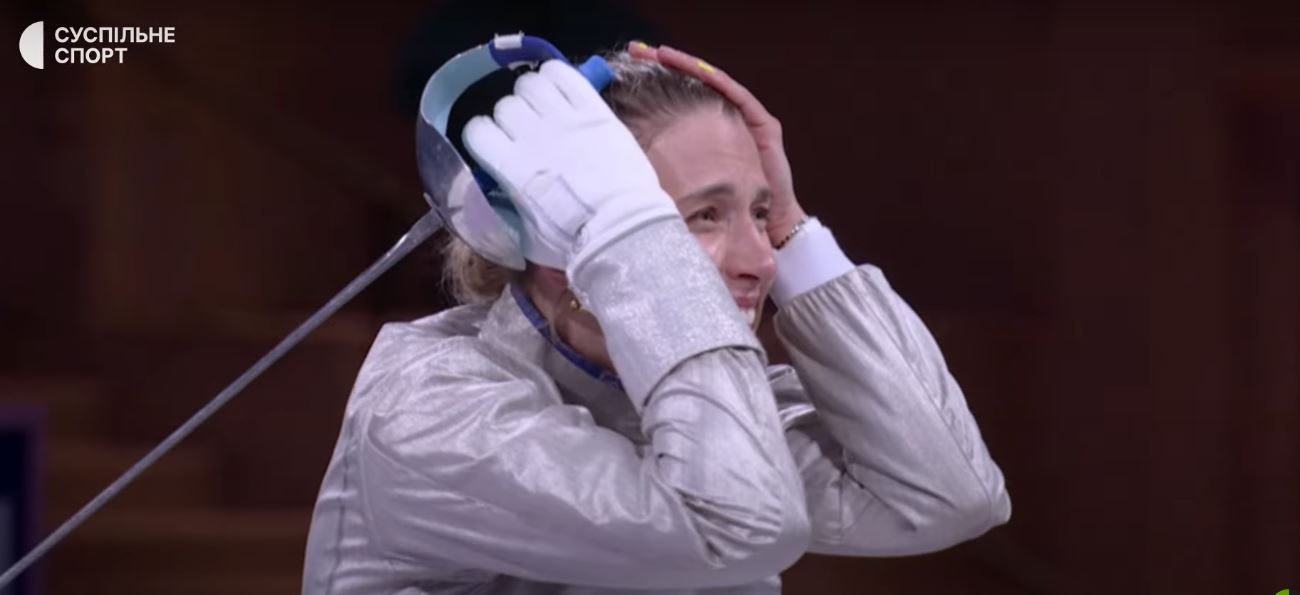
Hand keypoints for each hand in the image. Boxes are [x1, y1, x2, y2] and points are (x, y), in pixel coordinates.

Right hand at [464, 60, 679, 270]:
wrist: (624, 229)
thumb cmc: (574, 240)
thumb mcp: (525, 234)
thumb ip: (502, 208)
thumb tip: (486, 192)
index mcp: (511, 167)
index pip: (477, 130)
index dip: (482, 136)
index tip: (493, 145)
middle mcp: (533, 137)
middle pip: (504, 105)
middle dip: (509, 118)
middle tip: (523, 131)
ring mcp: (565, 120)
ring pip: (530, 83)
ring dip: (531, 94)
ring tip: (541, 108)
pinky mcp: (593, 109)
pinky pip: (564, 75)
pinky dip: (555, 76)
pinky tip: (557, 88)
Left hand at [629, 42, 807, 246]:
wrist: (765, 228)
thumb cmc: (725, 211)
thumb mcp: (684, 184)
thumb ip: (662, 171)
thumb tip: (621, 164)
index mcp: (707, 133)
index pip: (677, 98)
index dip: (654, 82)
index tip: (626, 70)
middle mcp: (727, 122)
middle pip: (693, 85)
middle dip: (664, 65)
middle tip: (637, 50)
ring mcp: (747, 121)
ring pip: (713, 83)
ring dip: (688, 66)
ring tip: (660, 53)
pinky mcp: (764, 126)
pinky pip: (737, 95)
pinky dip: (716, 81)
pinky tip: (697, 69)